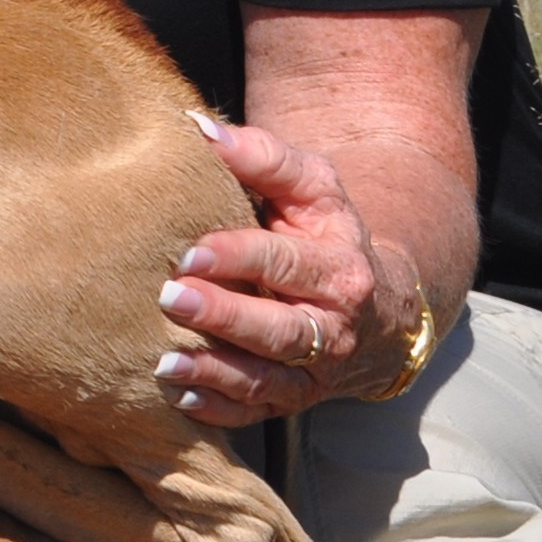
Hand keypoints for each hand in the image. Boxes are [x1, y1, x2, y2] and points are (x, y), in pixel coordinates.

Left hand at [158, 112, 414, 421]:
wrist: (375, 302)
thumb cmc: (323, 230)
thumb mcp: (310, 186)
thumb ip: (262, 156)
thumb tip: (199, 129)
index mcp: (339, 269)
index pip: (288, 263)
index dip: (240, 257)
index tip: (190, 250)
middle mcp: (333, 327)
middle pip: (279, 330)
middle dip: (225, 317)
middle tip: (171, 298)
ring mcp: (314, 371)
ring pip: (267, 379)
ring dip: (214, 372)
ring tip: (165, 361)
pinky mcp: (294, 399)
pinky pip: (257, 412)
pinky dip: (219, 410)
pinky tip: (179, 399)